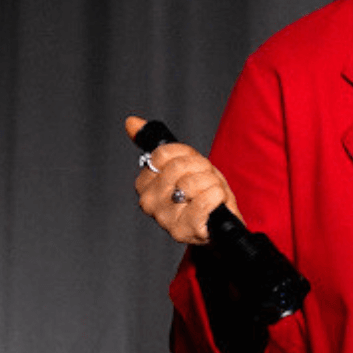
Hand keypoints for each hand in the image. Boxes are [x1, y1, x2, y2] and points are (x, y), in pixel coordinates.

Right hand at [125, 115, 243, 245]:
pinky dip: (218, 196)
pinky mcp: (183, 230)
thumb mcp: (184, 165)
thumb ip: (159, 146)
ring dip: (211, 184)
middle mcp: (149, 202)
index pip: (163, 154)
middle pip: (179, 166)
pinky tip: (216, 204)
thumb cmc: (202, 195)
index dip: (187, 156)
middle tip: (205, 182)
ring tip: (210, 194)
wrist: (221, 225)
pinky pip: (205, 200)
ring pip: (193, 182)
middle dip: (201, 169)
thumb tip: (131, 121)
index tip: (193, 167)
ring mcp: (164, 218)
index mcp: (144, 184)